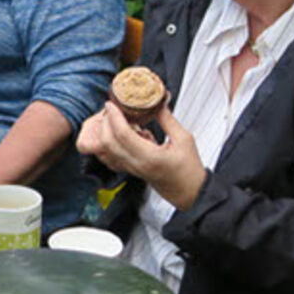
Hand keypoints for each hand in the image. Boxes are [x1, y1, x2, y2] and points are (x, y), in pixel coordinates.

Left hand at [76, 102, 205, 208]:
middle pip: (107, 143)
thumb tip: (158, 101)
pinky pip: (109, 158)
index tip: (111, 104)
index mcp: (150, 157)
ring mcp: (131, 169)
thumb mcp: (184, 139)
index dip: (114, 117)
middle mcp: (136, 164)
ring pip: (105, 152)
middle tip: (112, 110)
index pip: (123, 135)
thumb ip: (167, 119)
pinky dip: (108, 144)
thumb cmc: (189, 169)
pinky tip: (121, 135)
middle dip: (106, 123)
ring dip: (104, 134)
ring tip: (115, 121)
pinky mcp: (129, 171)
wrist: (189, 193)